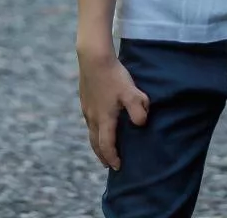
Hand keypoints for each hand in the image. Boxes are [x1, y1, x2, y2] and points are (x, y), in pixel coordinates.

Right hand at [78, 47, 148, 170]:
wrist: (93, 58)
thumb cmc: (114, 76)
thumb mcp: (130, 92)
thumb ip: (138, 109)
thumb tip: (141, 124)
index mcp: (104, 119)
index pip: (106, 146)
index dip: (112, 158)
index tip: (118, 166)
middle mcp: (92, 117)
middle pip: (95, 143)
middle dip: (102, 156)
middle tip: (108, 165)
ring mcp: (87, 109)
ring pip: (91, 133)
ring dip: (97, 144)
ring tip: (103, 149)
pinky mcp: (85, 100)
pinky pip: (89, 122)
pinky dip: (95, 131)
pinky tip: (100, 125)